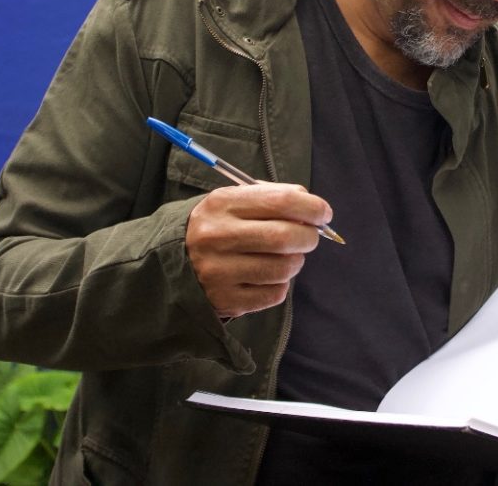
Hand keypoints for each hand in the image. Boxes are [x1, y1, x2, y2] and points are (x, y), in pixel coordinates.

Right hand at [185, 183, 332, 318]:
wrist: (173, 261)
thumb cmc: (218, 226)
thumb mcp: (234, 201)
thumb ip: (272, 197)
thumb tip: (313, 207)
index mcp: (222, 204)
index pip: (281, 201)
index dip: (312, 207)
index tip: (324, 213)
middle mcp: (217, 236)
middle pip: (285, 237)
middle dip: (309, 237)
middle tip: (310, 237)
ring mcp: (219, 271)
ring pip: (284, 268)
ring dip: (295, 261)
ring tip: (285, 256)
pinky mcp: (225, 300)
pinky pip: (274, 293)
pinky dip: (280, 284)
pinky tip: (267, 275)